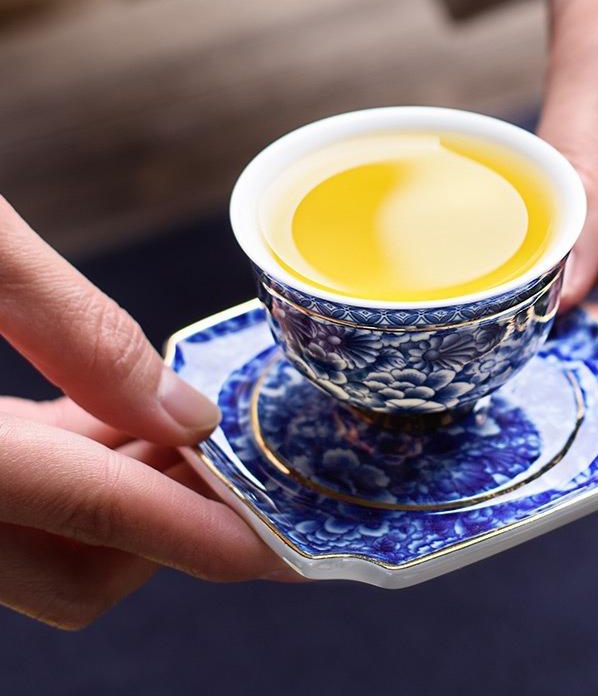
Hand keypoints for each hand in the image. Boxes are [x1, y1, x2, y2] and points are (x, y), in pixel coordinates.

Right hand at [0, 198, 297, 629]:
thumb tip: (182, 410)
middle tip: (232, 444)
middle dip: (172, 515)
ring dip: (130, 495)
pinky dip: (76, 476)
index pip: (94, 515)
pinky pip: (13, 511)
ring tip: (180, 421)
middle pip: (79, 563)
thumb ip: (73, 326)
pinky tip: (105, 416)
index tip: (279, 545)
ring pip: (46, 549)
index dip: (199, 534)